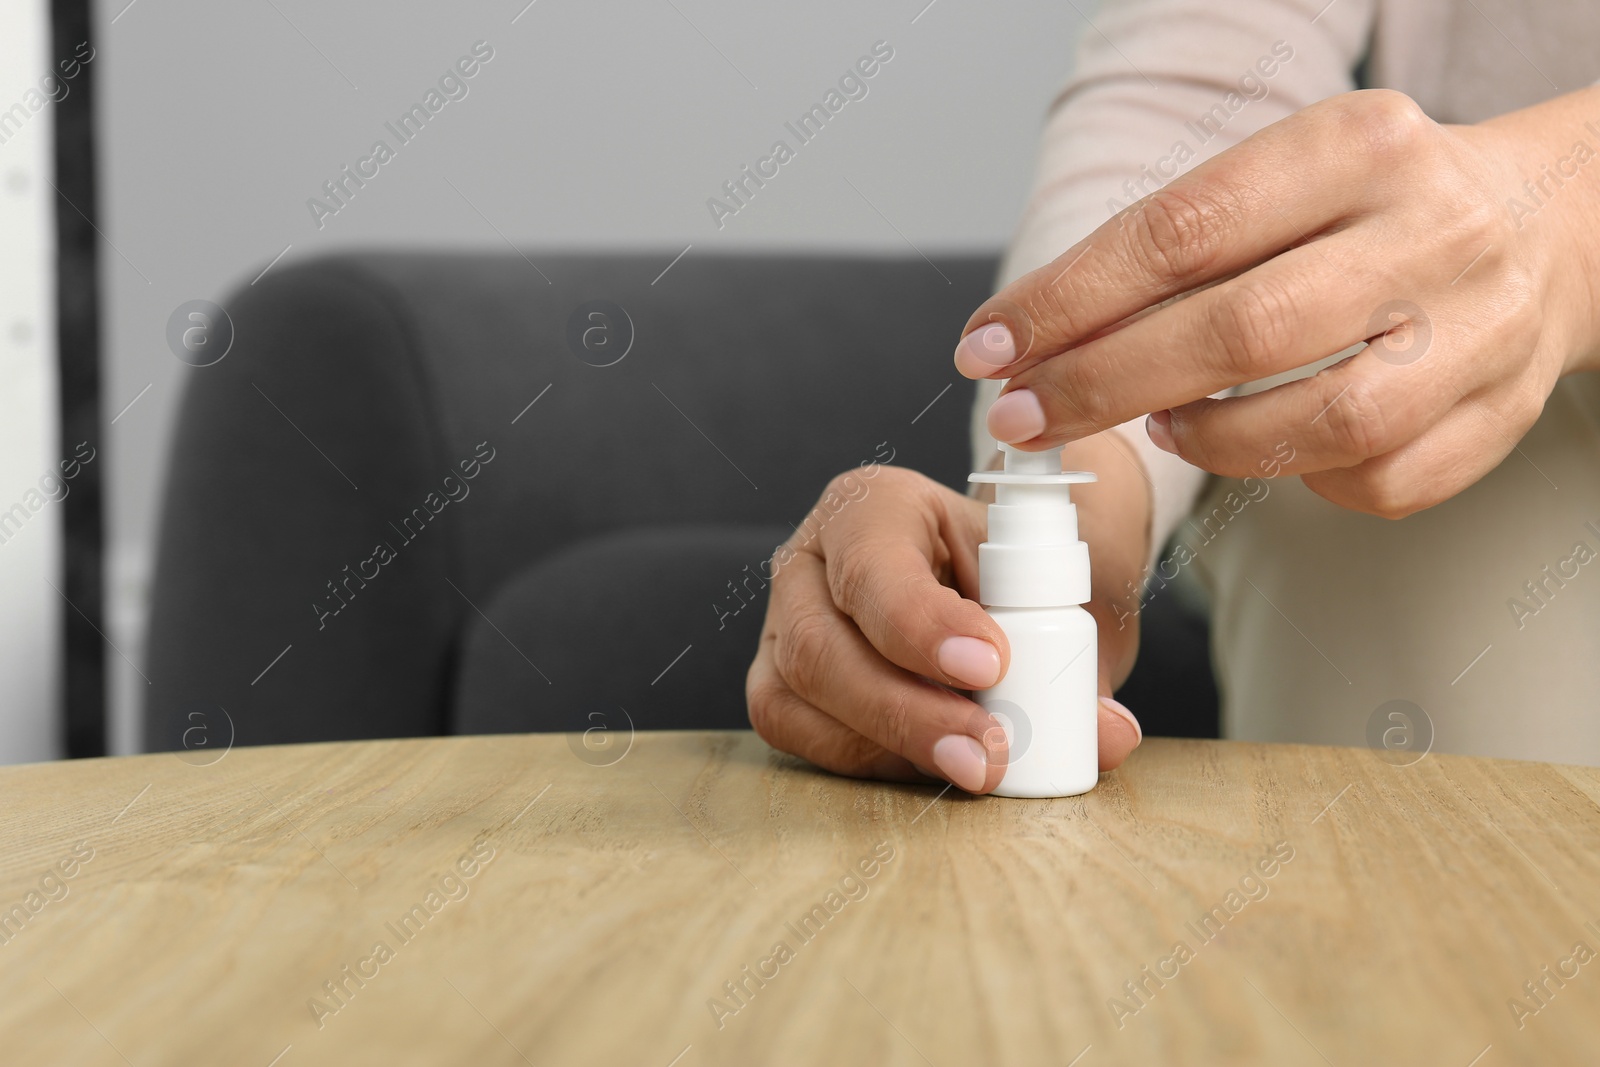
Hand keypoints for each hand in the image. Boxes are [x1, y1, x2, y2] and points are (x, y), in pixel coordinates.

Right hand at [745, 441, 1146, 794]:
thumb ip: (1078, 659)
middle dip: (908, 710)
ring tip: (975, 766)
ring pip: (798, 697)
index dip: (921, 624)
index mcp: (872, 507)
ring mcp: (781, 626)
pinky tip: (933, 764)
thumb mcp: (1058, 592)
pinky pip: (798, 734)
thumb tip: (1108, 733)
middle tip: (988, 750)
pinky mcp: (779, 686)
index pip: (873, 566)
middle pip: (822, 646)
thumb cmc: (1019, 574)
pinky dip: (869, 760)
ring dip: (891, 744)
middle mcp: (809, 561)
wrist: (1000, 580)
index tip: (991, 665)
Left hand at [953, 87, 1599, 517]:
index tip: (989, 344)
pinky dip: (1295, 476)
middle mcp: (1428, 232)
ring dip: (1206, 438)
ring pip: (1315, 421)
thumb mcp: (1288, 179)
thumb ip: (1180, 246)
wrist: (1551, 226)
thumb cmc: (1375, 207)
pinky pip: (1371, 480)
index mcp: (1357, 146)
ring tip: (1156, 426)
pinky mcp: (1495, 418)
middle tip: (1021, 416)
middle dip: (1102, 384)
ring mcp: (1474, 332)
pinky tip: (1266, 445)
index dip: (1069, 300)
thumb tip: (1039, 338)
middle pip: (1237, 330)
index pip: (1182, 229)